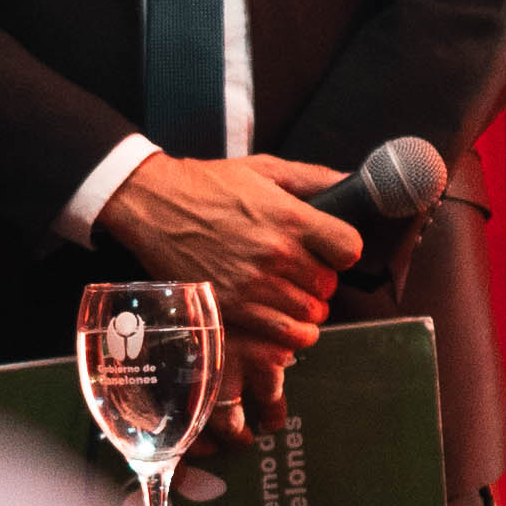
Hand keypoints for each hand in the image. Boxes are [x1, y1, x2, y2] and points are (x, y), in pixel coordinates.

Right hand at [95, 152, 348, 413]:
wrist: (153, 205)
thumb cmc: (208, 184)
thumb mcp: (265, 168)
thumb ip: (314, 178)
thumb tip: (352, 182)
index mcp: (289, 218)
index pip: (349, 249)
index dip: (344, 250)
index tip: (332, 249)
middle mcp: (275, 255)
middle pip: (328, 286)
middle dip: (321, 281)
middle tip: (304, 272)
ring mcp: (252, 286)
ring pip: (309, 314)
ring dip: (306, 308)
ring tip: (291, 295)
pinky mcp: (231, 309)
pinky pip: (281, 336)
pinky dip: (290, 334)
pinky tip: (282, 319)